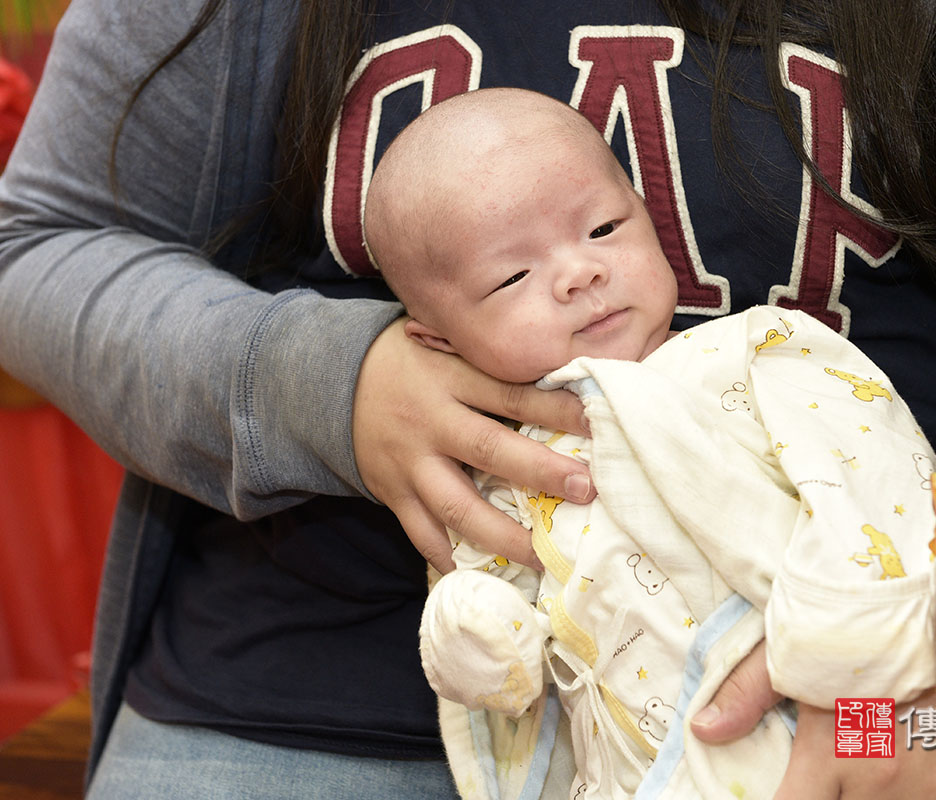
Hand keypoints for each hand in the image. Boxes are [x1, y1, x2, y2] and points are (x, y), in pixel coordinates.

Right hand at [353, 318, 594, 571]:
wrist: (333, 380)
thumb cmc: (413, 360)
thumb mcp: (450, 346)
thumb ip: (494, 364)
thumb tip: (568, 378)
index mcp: (450, 377)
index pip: (511, 394)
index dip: (556, 409)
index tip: (599, 425)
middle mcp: (430, 420)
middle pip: (490, 450)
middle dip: (541, 473)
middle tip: (586, 490)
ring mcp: (409, 462)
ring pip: (457, 505)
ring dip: (503, 535)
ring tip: (542, 556)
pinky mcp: (392, 493)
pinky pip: (421, 533)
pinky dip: (449, 557)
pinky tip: (482, 576)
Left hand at [692, 607, 935, 798]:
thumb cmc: (872, 625)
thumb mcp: (799, 647)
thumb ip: (748, 691)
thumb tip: (703, 731)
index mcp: (828, 755)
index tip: (795, 792)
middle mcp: (876, 784)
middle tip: (842, 782)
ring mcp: (932, 794)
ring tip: (883, 782)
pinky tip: (928, 791)